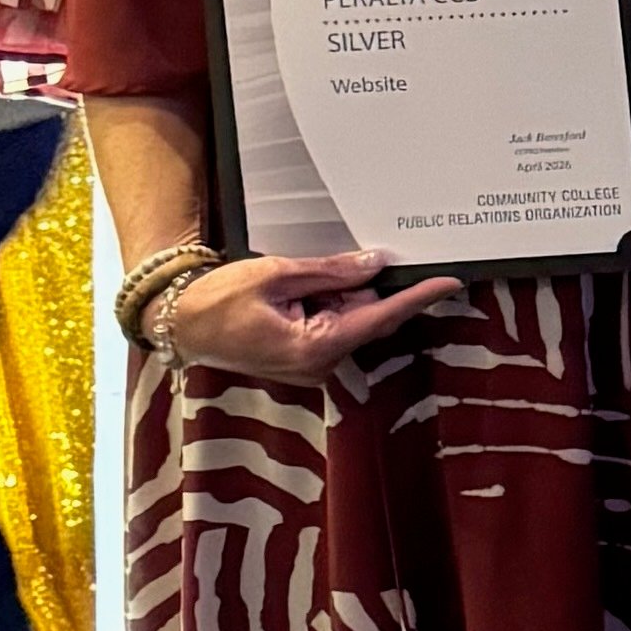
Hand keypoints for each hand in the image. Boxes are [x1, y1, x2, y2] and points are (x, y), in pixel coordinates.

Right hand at [156, 251, 461, 383]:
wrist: (179, 323)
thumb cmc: (217, 301)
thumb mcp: (276, 274)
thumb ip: (331, 271)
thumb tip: (373, 264)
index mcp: (316, 347)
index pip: (381, 317)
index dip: (418, 297)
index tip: (450, 282)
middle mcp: (320, 365)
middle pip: (365, 315)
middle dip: (349, 289)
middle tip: (304, 279)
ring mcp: (313, 366)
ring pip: (348, 319)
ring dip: (330, 298)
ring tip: (286, 291)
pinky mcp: (305, 360)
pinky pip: (331, 327)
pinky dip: (320, 307)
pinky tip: (289, 301)